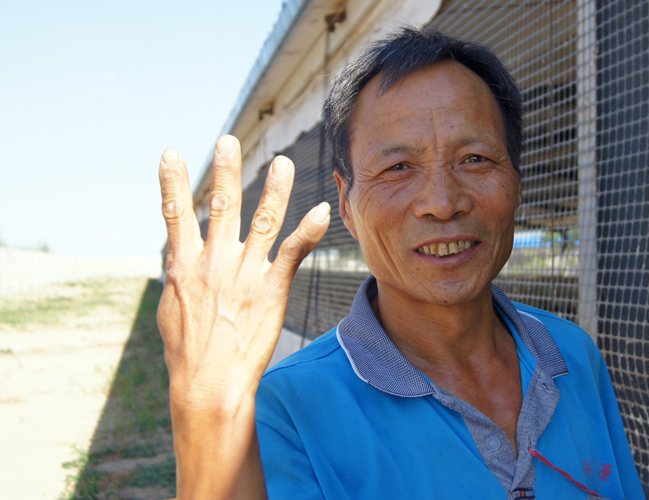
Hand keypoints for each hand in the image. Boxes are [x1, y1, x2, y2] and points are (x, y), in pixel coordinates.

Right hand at [157, 134, 329, 498]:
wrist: (208, 383)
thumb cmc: (188, 351)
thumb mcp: (172, 309)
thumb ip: (179, 277)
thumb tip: (177, 261)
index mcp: (184, 264)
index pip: (175, 214)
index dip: (172, 182)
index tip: (172, 153)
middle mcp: (213, 261)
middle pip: (220, 206)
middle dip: (224, 171)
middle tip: (228, 140)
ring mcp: (243, 272)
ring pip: (261, 220)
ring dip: (273, 189)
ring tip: (282, 162)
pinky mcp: (271, 288)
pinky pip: (292, 252)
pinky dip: (307, 229)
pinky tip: (321, 210)